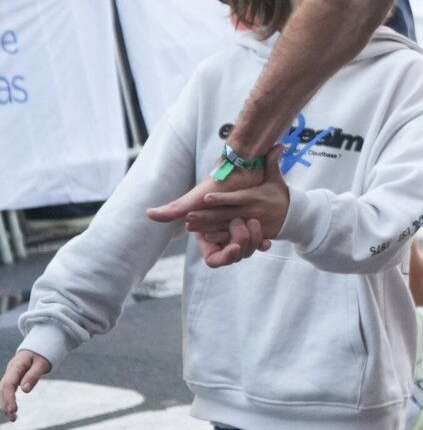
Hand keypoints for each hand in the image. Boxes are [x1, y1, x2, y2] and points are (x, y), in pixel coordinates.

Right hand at [2, 350, 49, 421]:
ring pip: (3, 391)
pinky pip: (8, 391)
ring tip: (13, 418)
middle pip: (3, 389)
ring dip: (6, 404)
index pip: (8, 384)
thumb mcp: (42, 363)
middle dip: (6, 404)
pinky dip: (9, 400)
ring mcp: (10, 375)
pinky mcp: (13, 379)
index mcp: (16, 366)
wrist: (39, 348)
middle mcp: (10, 371)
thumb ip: (33, 375)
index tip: (13, 409)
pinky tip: (12, 411)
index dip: (9, 397)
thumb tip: (25, 390)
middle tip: (13, 418)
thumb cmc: (42, 354)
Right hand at [147, 157, 276, 266]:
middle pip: (233, 258)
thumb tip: (148, 214)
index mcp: (207, 235)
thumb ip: (173, 210)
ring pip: (247, 252)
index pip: (213, 259)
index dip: (223, 258)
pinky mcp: (253, 226)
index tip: (233, 248)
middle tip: (242, 226)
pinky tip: (268, 240)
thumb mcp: (195, 199)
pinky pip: (260, 244)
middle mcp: (222, 236)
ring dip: (252, 242)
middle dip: (241, 247)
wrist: (241, 170)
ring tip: (253, 222)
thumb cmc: (216, 184)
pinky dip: (263, 244)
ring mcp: (238, 232)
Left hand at [188, 147, 289, 252]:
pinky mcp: (252, 234)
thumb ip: (272, 163)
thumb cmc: (280, 195)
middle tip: (188, 214)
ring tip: (191, 226)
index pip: (235, 198)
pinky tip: (206, 236)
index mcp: (255, 197)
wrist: (294, 215)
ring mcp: (251, 224)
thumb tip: (279, 145)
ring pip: (226, 227)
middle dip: (207, 215)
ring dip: (208, 227)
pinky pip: (234, 237)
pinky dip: (220, 238)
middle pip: (226, 214)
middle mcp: (251, 211)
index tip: (205, 197)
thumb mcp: (276, 179)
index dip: (220, 198)